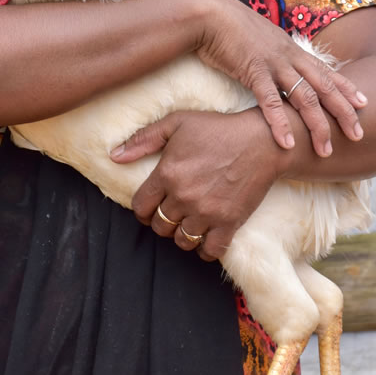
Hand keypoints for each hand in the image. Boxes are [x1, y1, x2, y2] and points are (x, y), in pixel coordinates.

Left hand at [113, 109, 281, 260]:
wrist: (261, 141)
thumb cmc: (218, 129)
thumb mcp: (178, 122)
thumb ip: (144, 139)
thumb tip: (114, 156)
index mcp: (167, 173)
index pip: (140, 207)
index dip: (142, 209)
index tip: (150, 206)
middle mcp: (184, 196)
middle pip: (160, 226)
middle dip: (161, 221)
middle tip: (171, 212)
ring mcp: (207, 212)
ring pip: (182, 240)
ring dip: (182, 234)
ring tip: (188, 223)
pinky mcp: (229, 222)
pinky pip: (209, 251)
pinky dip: (205, 249)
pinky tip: (206, 237)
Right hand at [194, 0, 366, 157]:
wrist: (209, 14)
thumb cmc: (228, 27)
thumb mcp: (259, 39)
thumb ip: (271, 53)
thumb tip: (275, 66)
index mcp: (290, 49)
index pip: (325, 70)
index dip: (346, 87)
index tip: (363, 103)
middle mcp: (289, 56)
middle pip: (324, 87)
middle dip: (343, 112)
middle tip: (357, 135)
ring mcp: (274, 63)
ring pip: (304, 97)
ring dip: (317, 125)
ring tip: (325, 149)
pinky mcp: (253, 70)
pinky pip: (271, 101)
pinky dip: (280, 123)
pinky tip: (287, 142)